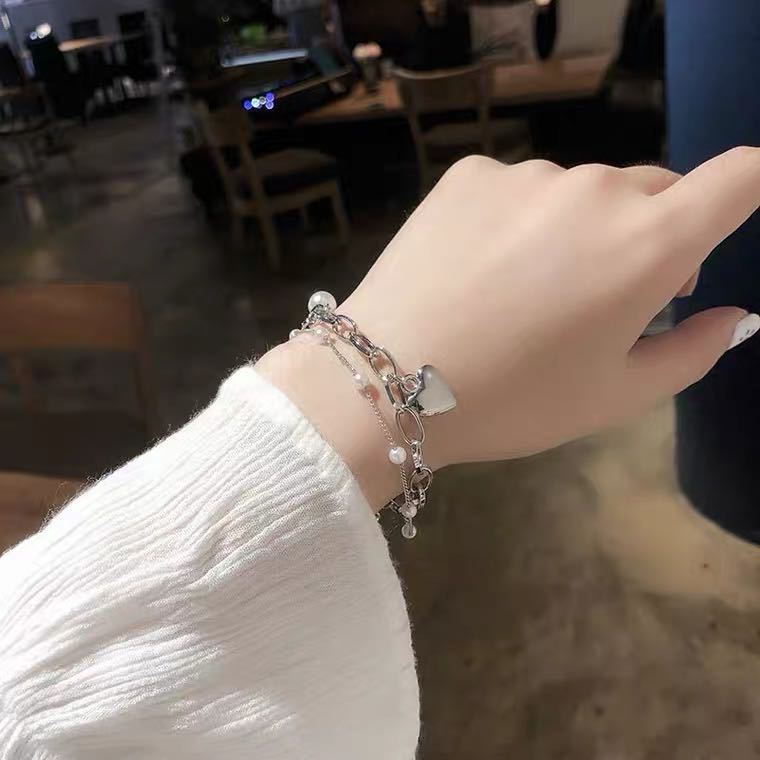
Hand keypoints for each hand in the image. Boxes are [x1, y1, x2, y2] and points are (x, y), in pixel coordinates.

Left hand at [259, 150, 759, 507]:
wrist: (385, 382)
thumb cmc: (513, 401)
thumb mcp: (615, 397)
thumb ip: (691, 352)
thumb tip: (733, 316)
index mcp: (647, 244)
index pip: (739, 178)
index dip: (745, 194)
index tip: (710, 234)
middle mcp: (594, 190)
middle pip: (655, 191)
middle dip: (651, 237)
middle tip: (606, 300)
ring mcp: (526, 175)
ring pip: (581, 193)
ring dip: (578, 230)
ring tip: (525, 294)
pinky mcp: (469, 174)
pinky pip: (518, 190)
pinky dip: (518, 221)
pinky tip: (479, 273)